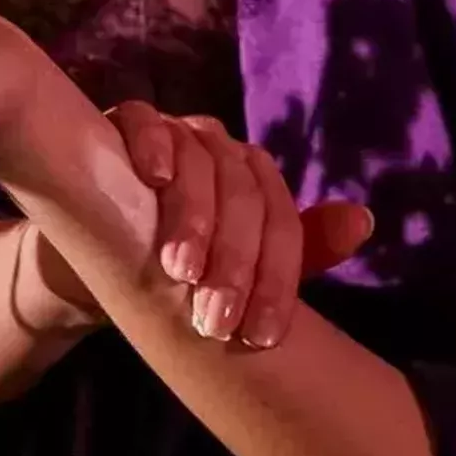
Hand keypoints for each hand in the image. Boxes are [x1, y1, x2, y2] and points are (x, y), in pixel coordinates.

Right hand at [113, 103, 370, 347]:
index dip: (276, 280)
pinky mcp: (123, 124)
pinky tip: (153, 179)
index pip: (282, 222)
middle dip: (234, 260)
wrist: (91, 262)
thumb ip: (295, 255)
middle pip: (245, 194)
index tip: (260, 336)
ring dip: (194, 214)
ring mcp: (174, 131)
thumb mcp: (232, 274)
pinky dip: (154, 144)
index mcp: (254, 183)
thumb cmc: (171, 268)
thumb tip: (364, 222)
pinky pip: (145, 119)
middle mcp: (221, 150)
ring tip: (179, 269)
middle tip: (214, 318)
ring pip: (201, 159)